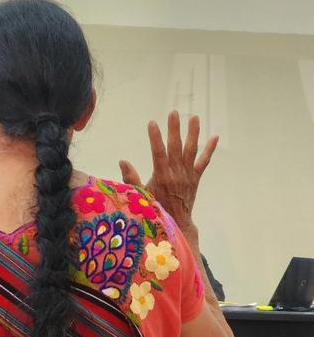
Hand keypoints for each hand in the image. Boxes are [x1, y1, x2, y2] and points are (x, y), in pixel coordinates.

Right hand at [119, 110, 218, 229]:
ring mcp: (188, 175)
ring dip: (193, 133)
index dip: (155, 137)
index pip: (158, 152)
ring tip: (194, 117)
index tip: (151, 123)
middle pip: (176, 147)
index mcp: (161, 177)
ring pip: (191, 150)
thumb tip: (123, 161)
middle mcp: (177, 173)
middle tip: (173, 113)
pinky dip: (209, 150)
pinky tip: (214, 137)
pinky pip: (204, 161)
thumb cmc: (155, 209)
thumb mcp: (140, 195)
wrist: (177, 223)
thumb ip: (131, 178)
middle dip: (174, 129)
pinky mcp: (196, 178)